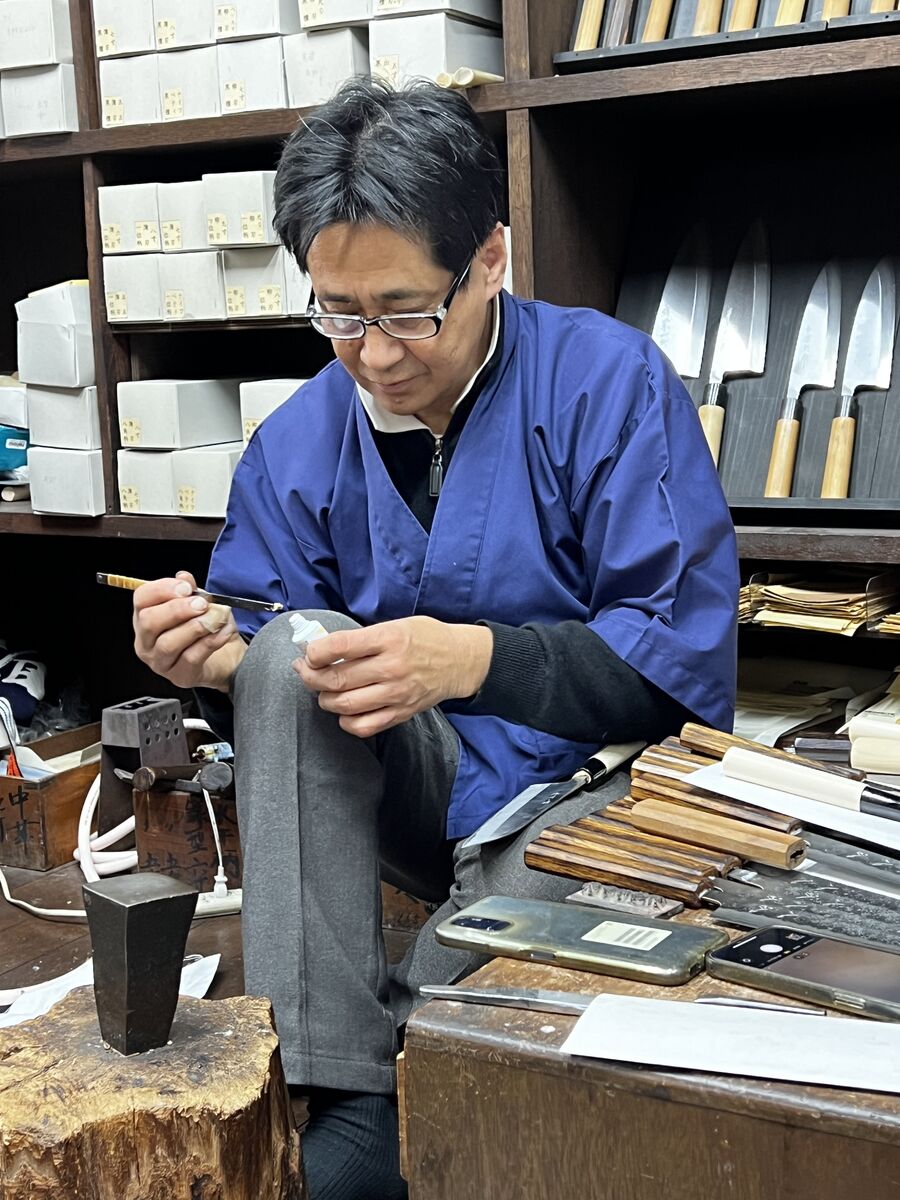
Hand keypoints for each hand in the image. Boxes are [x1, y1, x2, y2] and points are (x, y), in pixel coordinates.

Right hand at [133, 571, 245, 691]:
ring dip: (195, 627)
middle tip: (201, 604)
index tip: (187, 587)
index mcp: (144, 618)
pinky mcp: (179, 676)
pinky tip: (223, 631)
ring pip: (168, 643)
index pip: (141, 599)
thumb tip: (183, 577)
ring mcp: (160, 662)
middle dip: (177, 609)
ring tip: (214, 618)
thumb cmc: (205, 629)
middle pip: (149, 622)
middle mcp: (146, 642)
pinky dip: (211, 641)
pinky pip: (191, 658)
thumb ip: (190, 591)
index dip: (162, 589)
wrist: (224, 657)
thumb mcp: (199, 604)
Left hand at [295, 616, 492, 736]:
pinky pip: (364, 726)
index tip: (308, 653)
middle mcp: (391, 667)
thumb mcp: (395, 625)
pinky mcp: (401, 712)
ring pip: (344, 704)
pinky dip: (345, 721)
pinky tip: (344, 710)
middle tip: (305, 671)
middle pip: (335, 679)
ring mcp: (396, 693)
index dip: (314, 652)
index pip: (339, 646)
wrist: (459, 660)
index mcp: (388, 638)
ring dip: (324, 699)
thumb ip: (362, 638)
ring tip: (323, 690)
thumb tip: (323, 649)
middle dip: (310, 676)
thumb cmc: (426, 638)